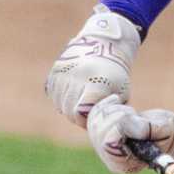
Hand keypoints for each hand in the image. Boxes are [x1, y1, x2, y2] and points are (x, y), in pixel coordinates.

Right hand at [45, 4, 141, 124]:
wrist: (104, 44)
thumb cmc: (115, 74)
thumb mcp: (120, 93)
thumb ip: (107, 113)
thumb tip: (96, 129)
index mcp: (95, 82)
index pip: (81, 113)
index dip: (86, 120)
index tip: (93, 116)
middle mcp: (76, 76)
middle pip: (69, 112)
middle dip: (78, 116)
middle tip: (88, 110)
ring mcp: (63, 72)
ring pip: (60, 105)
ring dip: (70, 107)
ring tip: (83, 98)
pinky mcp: (55, 71)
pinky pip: (53, 95)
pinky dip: (62, 98)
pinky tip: (74, 91)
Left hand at [87, 99, 173, 173]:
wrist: (168, 134)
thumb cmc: (168, 134)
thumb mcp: (163, 130)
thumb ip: (146, 128)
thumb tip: (123, 123)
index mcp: (124, 164)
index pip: (107, 143)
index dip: (119, 125)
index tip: (134, 118)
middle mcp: (110, 157)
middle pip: (98, 130)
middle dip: (117, 115)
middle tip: (134, 114)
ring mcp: (103, 146)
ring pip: (94, 121)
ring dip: (112, 109)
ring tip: (130, 112)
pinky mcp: (100, 133)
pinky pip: (91, 115)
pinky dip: (103, 104)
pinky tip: (116, 101)